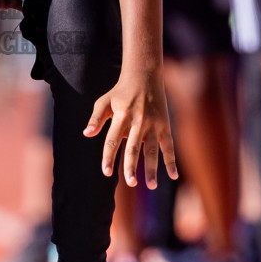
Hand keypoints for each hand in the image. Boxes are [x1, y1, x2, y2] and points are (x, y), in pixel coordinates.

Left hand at [85, 72, 178, 188]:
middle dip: (131, 166)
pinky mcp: (165, 125)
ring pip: (153, 149)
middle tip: (130, 183)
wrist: (144, 76)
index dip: (109, 157)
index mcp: (122, 116)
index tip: (106, 172)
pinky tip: (173, 176)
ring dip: (152, 168)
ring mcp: (153, 124)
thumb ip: (96, 118)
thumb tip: (87, 134)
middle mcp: (138, 121)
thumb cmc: (120, 92)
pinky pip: (169, 146)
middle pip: (133, 147)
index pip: (112, 140)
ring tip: (152, 185)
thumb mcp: (104, 101)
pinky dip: (171, 161)